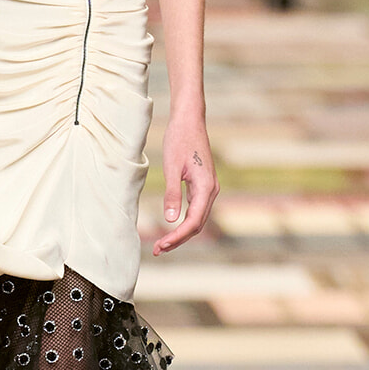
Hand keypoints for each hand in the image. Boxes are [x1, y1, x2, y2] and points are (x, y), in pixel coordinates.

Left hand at [153, 112, 218, 254]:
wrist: (189, 120)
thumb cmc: (179, 139)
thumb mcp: (172, 167)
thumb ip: (172, 194)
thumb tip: (170, 220)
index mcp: (205, 187)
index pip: (193, 222)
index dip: (177, 237)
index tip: (160, 246)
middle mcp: (211, 190)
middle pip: (197, 224)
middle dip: (178, 239)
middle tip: (157, 250)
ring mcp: (209, 188)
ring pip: (197, 218)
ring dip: (181, 232)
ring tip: (162, 243)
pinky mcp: (203, 184)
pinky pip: (196, 209)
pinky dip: (184, 221)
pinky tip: (171, 226)